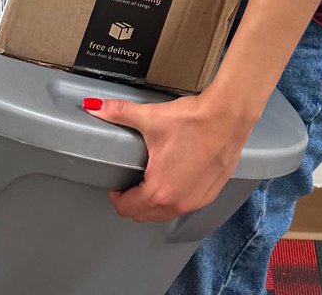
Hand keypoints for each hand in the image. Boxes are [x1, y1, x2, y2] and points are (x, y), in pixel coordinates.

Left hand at [84, 92, 252, 222]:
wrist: (228, 116)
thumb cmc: (192, 120)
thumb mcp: (151, 117)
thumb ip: (119, 113)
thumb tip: (93, 106)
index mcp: (159, 190)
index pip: (128, 209)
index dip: (117, 197)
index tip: (116, 184)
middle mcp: (178, 203)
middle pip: (145, 216)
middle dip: (134, 202)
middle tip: (131, 181)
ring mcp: (196, 201)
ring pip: (165, 214)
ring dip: (154, 203)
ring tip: (151, 179)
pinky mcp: (211, 194)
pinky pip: (185, 206)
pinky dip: (175, 198)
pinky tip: (175, 178)